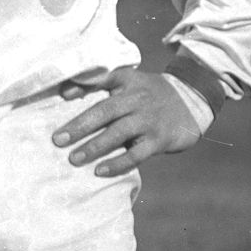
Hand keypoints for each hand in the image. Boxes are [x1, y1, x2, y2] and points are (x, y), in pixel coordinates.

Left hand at [52, 68, 204, 176]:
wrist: (192, 100)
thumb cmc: (149, 94)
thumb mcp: (130, 81)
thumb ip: (101, 83)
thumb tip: (65, 91)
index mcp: (127, 81)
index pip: (103, 79)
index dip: (83, 85)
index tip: (62, 95)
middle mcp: (138, 98)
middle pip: (106, 110)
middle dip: (80, 125)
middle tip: (57, 139)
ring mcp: (149, 120)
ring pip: (119, 133)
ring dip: (95, 146)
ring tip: (74, 158)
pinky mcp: (159, 139)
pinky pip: (136, 154)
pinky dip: (117, 163)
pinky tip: (99, 171)